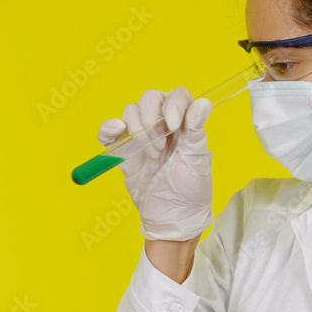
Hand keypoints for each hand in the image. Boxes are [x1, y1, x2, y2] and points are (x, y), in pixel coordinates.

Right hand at [98, 87, 213, 240]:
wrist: (174, 214)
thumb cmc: (191, 187)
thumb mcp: (197, 158)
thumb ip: (196, 130)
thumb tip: (203, 103)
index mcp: (184, 122)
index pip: (177, 96)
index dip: (174, 105)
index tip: (174, 126)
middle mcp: (162, 124)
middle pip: (150, 98)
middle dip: (152, 120)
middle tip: (160, 148)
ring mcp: (141, 136)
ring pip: (131, 111)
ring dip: (138, 130)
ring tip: (151, 156)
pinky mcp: (124, 150)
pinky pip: (109, 131)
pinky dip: (108, 128)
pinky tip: (117, 131)